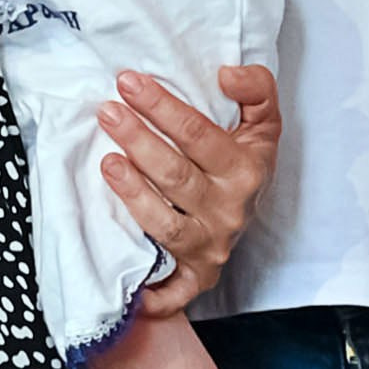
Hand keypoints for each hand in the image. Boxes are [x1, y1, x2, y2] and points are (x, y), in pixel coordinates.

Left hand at [99, 65, 279, 312]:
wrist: (252, 209)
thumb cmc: (245, 160)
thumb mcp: (262, 120)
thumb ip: (256, 88)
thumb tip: (226, 74)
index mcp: (245, 168)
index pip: (198, 134)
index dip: (162, 107)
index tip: (128, 82)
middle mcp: (230, 210)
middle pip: (176, 176)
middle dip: (138, 140)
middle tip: (107, 112)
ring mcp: (212, 245)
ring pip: (166, 224)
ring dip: (133, 194)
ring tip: (106, 162)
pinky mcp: (198, 275)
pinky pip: (175, 290)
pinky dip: (154, 294)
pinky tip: (127, 282)